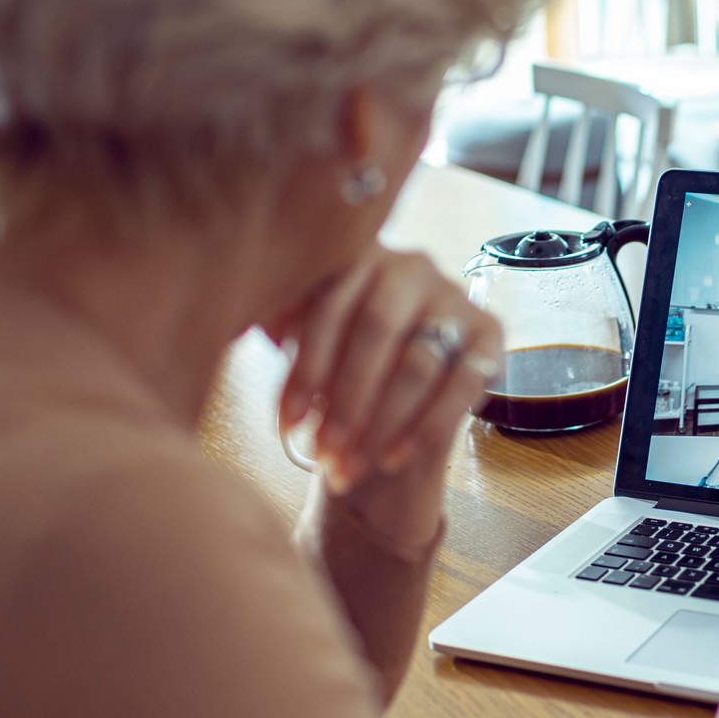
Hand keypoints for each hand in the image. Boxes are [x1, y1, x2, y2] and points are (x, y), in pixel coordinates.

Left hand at [273, 247, 502, 548]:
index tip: (286, 425)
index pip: (329, 307)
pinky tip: (390, 459)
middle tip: (321, 451)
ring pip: (417, 364)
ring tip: (347, 465)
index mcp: (359, 252)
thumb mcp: (298, 335)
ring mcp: (456, 299)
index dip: (306, 369)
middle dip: (345, 400)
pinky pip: (462, 387)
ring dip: (380, 423)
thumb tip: (227, 323)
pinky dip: (424, 428)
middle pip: (376, 331)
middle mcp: (412, 265)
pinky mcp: (491, 337)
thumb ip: (271, 319)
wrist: (390, 388)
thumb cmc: (332, 359)